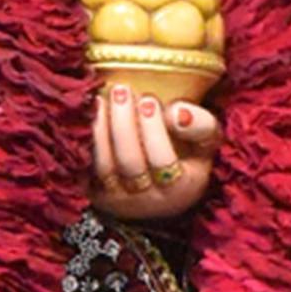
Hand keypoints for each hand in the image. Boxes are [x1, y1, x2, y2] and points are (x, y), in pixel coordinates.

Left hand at [92, 81, 216, 223]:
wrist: (161, 192)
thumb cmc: (188, 159)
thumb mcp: (207, 143)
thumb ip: (202, 125)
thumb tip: (177, 112)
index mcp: (180, 190)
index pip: (162, 161)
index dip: (154, 130)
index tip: (149, 100)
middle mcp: (146, 201)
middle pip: (129, 162)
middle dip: (123, 124)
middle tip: (121, 90)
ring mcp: (117, 200)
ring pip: (104, 166)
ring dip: (100, 129)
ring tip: (101, 98)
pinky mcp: (94, 194)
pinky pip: (84, 169)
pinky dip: (84, 142)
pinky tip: (87, 115)